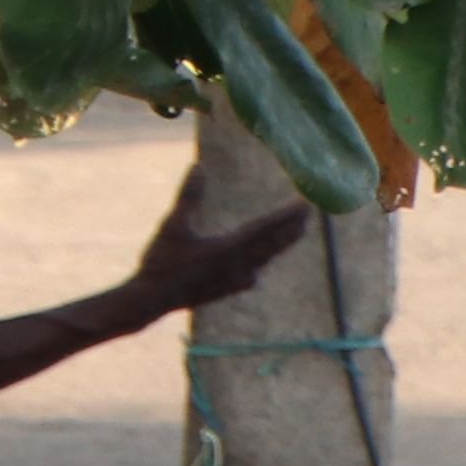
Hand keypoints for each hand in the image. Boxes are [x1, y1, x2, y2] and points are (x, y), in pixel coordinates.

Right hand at [127, 170, 310, 320]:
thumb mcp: (173, 224)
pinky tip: (265, 257)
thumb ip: (189, 197)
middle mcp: (240, 266)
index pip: (266, 228)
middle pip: (275, 243)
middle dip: (294, 226)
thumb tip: (199, 166)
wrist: (154, 299)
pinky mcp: (233, 288)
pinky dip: (266, 257)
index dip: (287, 215)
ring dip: (284, 241)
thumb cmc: (161, 260)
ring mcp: (239, 279)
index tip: (305, 204)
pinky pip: (257, 269)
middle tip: (311, 212)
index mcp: (228, 248)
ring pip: (269, 257)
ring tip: (298, 229)